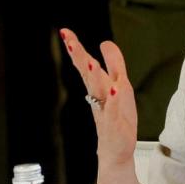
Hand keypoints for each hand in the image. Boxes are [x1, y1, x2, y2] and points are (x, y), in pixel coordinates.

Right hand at [59, 28, 137, 168]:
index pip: (85, 64)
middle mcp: (99, 97)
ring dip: (94, 76)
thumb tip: (105, 43)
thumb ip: (114, 64)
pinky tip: (114, 91)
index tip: (65, 32)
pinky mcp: (115, 125)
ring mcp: (106, 111)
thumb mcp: (119, 86)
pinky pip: (113, 111)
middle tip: (69, 41)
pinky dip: (113, 101)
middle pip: (87, 74)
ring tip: (89, 61)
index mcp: (99, 87)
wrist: (115, 151)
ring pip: (98, 91)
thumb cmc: (116, 119)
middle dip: (79, 57)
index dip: (76, 48)